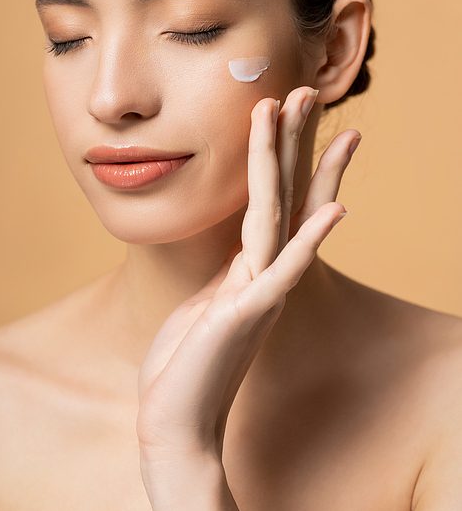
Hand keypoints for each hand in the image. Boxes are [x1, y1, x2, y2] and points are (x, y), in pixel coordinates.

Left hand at [136, 87, 359, 510]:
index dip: (288, 155)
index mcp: (251, 265)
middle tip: (307, 89)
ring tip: (298, 111)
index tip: (296, 113)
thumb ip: (229, 272)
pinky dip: (310, 239)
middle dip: (294, 139)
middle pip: (285, 192)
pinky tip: (334, 208)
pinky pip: (284, 269)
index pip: (277, 200)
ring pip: (279, 211)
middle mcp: (264, 270)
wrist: (176, 420)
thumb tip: (238, 249)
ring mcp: (261, 289)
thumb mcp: (206, 302)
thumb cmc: (187, 363)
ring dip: (288, 159)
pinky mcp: (251, 313)